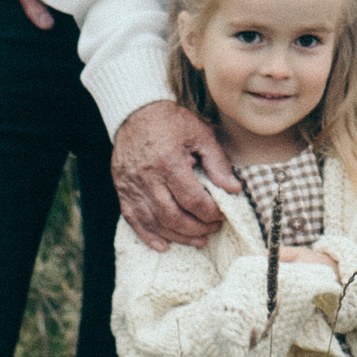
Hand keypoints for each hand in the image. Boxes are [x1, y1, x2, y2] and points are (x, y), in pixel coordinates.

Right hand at [113, 97, 234, 247]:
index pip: (192, 199)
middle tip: (212, 229)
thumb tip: (234, 189)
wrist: (135, 112)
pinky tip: (164, 245)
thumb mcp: (200, 134)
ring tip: (197, 240)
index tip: (222, 215)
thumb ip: (217, 162)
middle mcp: (147, 178)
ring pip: (154, 222)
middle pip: (173, 216)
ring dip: (178, 237)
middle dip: (197, 228)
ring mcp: (132, 186)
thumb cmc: (171, 121)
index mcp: (169, 162)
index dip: (210, 213)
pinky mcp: (122, 189)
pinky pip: (133, 220)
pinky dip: (148, 236)